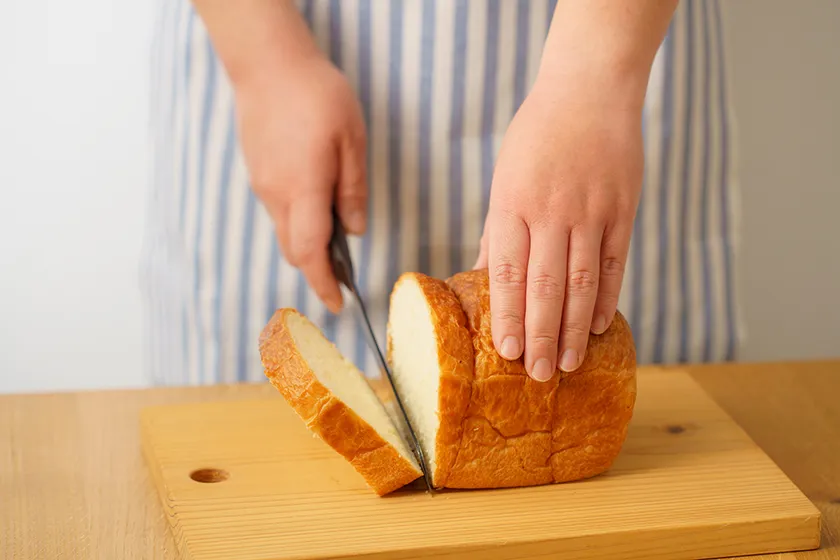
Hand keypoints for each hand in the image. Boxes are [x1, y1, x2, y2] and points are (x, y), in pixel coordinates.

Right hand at [234, 52, 366, 312]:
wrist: (267, 62)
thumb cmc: (317, 96)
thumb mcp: (352, 141)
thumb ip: (353, 190)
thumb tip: (355, 231)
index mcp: (303, 190)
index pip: (310, 253)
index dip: (324, 284)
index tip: (338, 305)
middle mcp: (276, 194)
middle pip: (294, 249)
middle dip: (317, 270)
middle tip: (342, 277)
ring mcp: (262, 183)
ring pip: (284, 230)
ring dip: (308, 243)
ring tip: (336, 240)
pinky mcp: (257, 171)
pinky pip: (278, 209)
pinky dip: (297, 220)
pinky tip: (316, 205)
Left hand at [474, 80, 642, 381]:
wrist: (588, 91)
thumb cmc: (536, 137)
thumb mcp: (504, 178)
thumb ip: (498, 231)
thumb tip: (483, 278)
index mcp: (513, 204)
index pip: (508, 273)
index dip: (508, 317)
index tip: (505, 353)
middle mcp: (551, 212)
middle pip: (545, 287)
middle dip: (539, 335)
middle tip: (536, 375)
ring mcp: (591, 211)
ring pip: (581, 282)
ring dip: (572, 328)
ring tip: (566, 364)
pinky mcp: (622, 209)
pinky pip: (614, 263)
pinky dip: (606, 298)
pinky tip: (596, 326)